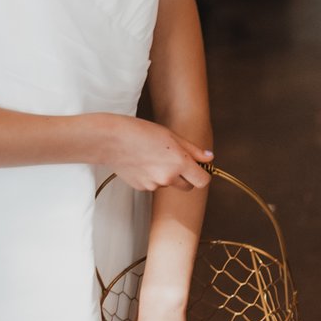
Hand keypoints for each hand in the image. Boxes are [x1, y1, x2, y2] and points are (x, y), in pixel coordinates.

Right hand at [97, 116, 211, 191]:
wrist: (111, 140)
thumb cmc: (140, 132)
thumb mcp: (171, 135)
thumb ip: (193, 150)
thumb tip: (209, 158)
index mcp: (179, 163)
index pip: (202, 181)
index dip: (203, 174)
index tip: (198, 168)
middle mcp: (168, 177)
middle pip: (188, 187)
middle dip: (187, 177)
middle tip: (176, 160)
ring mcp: (154, 185)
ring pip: (169, 184)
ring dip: (167, 175)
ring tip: (152, 156)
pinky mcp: (142, 188)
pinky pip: (154, 185)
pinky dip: (152, 177)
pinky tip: (142, 163)